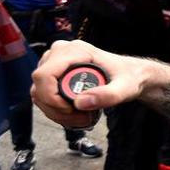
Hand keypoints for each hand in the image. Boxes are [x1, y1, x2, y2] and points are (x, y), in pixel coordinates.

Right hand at [32, 40, 148, 129]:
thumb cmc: (128, 77)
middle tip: (82, 119)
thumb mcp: (125, 88)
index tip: (71, 110)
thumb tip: (80, 103)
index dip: (51, 97)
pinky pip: (43, 96)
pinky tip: (76, 114)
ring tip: (82, 118)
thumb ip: (108, 95)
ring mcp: (53, 63)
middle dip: (56, 109)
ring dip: (57, 113)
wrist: (130, 75)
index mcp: (74, 51)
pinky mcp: (52, 74)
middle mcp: (59, 53)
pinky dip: (56, 110)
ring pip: (38, 94)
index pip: (44, 75)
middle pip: (38, 87)